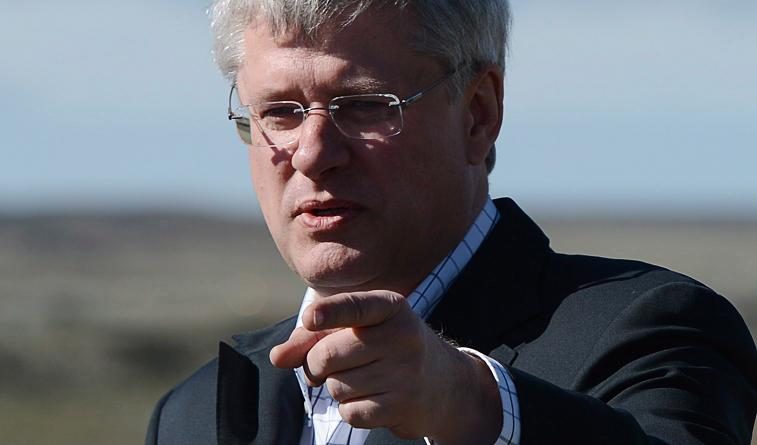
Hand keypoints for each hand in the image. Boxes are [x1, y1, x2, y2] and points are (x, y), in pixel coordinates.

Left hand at [269, 290, 501, 443]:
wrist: (441, 381)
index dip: (329, 313)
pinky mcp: (403, 404)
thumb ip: (313, 338)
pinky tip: (370, 398)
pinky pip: (351, 412)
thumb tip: (278, 357)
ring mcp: (405, 371)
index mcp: (390, 306)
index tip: (310, 318)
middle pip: (329, 355)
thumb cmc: (384, 347)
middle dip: (317, 365)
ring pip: (337, 386)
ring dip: (336, 388)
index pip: (355, 307)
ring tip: (360, 379)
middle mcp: (402, 335)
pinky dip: (350, 410)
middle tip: (327, 366)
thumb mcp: (356, 330)